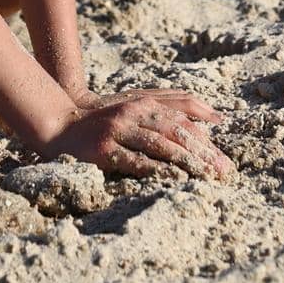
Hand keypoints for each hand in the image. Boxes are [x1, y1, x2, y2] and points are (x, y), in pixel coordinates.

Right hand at [40, 93, 234, 181]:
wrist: (59, 126)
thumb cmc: (101, 121)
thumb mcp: (134, 108)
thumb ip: (167, 109)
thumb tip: (213, 120)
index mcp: (143, 103)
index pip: (182, 120)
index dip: (205, 140)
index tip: (224, 161)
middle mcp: (133, 113)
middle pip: (176, 132)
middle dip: (203, 154)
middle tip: (224, 172)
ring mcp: (119, 129)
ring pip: (161, 145)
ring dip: (187, 161)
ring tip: (206, 177)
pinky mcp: (106, 149)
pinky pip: (138, 161)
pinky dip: (159, 170)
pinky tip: (175, 179)